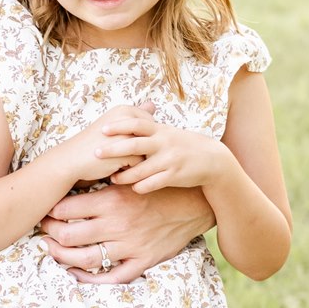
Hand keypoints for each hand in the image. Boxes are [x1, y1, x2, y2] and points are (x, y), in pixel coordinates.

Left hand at [39, 178, 215, 284]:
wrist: (194, 203)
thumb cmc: (156, 186)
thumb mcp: (129, 177)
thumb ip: (103, 180)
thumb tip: (71, 178)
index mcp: (112, 200)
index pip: (66, 209)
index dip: (49, 212)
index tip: (44, 211)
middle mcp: (118, 225)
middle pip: (69, 236)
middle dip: (50, 234)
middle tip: (44, 231)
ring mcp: (130, 246)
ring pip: (84, 260)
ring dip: (62, 256)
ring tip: (52, 250)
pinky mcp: (143, 261)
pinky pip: (112, 277)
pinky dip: (90, 279)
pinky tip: (76, 273)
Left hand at [91, 110, 227, 195]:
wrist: (212, 160)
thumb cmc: (184, 145)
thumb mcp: (168, 132)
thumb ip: (148, 128)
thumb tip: (126, 119)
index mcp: (161, 130)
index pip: (137, 124)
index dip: (119, 125)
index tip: (103, 128)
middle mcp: (164, 143)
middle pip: (134, 145)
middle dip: (113, 150)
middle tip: (96, 153)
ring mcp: (169, 160)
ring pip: (141, 169)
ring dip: (124, 175)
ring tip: (112, 178)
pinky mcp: (175, 176)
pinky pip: (153, 183)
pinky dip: (141, 186)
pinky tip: (132, 188)